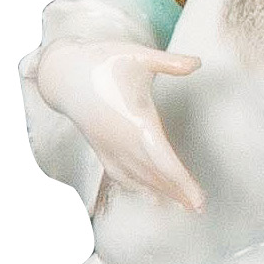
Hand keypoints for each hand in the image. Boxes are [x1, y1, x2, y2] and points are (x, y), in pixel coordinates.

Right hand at [34, 36, 203, 210]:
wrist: (63, 72)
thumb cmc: (102, 60)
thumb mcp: (138, 55)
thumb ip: (170, 62)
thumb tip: (198, 62)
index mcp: (136, 120)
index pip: (164, 160)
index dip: (183, 182)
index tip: (200, 199)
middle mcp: (122, 140)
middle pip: (154, 176)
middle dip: (178, 193)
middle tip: (200, 208)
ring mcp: (109, 146)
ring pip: (138, 178)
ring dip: (161, 193)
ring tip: (183, 205)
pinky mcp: (101, 147)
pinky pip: (119, 174)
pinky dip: (136, 187)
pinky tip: (150, 196)